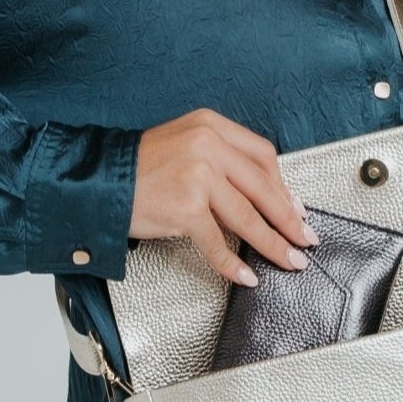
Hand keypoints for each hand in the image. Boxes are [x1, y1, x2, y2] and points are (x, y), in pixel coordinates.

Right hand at [130, 109, 319, 287]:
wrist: (98, 181)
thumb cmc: (138, 168)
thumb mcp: (183, 145)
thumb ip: (220, 161)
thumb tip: (262, 197)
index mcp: (210, 126)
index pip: (262, 155)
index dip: (283, 186)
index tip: (295, 207)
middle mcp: (207, 145)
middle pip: (263, 187)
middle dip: (289, 219)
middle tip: (305, 238)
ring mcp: (197, 176)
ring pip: (248, 217)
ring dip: (273, 244)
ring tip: (289, 260)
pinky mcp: (185, 207)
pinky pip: (218, 242)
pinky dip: (233, 263)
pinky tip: (246, 275)